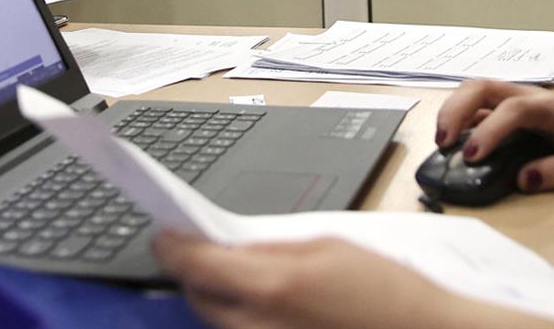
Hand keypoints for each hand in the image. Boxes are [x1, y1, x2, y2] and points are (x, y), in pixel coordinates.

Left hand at [152, 231, 459, 328]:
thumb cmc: (387, 291)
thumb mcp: (328, 247)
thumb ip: (270, 247)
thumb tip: (229, 245)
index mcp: (271, 286)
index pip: (192, 263)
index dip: (171, 245)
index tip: (165, 234)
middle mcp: (257, 326)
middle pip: (197, 297)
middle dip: (195, 271)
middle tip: (206, 251)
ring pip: (217, 322)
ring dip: (218, 298)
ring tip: (241, 278)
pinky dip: (242, 320)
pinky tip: (266, 307)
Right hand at [435, 80, 553, 191]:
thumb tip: (522, 179)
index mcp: (551, 108)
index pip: (512, 110)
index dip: (488, 131)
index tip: (471, 156)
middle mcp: (527, 95)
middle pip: (480, 87)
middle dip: (454, 112)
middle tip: (442, 143)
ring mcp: (513, 98)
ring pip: (472, 90)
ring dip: (450, 111)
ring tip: (440, 141)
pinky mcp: (505, 106)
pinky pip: (474, 103)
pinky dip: (456, 117)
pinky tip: (451, 139)